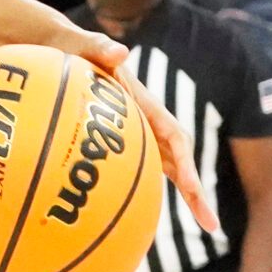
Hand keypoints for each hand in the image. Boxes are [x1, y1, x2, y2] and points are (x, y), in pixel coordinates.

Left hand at [70, 32, 221, 233]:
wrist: (59, 49)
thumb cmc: (69, 47)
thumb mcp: (81, 45)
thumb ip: (98, 47)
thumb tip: (120, 52)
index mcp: (142, 101)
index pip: (173, 134)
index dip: (185, 162)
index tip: (191, 187)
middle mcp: (146, 118)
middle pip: (178, 158)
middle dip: (195, 190)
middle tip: (211, 224)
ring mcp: (138, 130)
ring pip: (167, 165)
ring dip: (186, 193)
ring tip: (205, 225)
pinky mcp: (124, 138)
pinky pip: (142, 166)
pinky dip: (150, 189)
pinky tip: (146, 216)